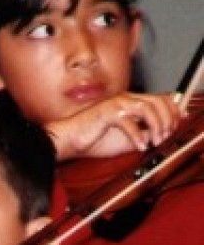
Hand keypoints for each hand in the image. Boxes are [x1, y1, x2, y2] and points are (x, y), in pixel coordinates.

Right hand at [47, 92, 180, 159]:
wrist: (68, 140)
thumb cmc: (92, 139)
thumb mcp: (125, 139)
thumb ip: (143, 134)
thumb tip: (159, 136)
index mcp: (129, 102)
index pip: (160, 98)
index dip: (173, 110)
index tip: (177, 124)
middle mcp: (124, 99)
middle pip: (158, 101)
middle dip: (168, 119)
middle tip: (166, 136)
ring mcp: (115, 104)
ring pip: (147, 108)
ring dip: (156, 126)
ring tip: (155, 141)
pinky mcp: (107, 113)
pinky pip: (129, 122)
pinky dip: (138, 136)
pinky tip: (139, 146)